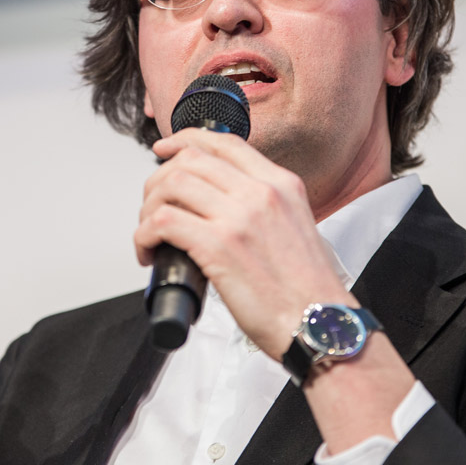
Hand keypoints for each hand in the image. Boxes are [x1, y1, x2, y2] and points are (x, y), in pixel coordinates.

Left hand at [134, 128, 350, 358]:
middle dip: (159, 180)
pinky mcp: (219, 246)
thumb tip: (220, 205)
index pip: (224, 142)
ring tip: (150, 234)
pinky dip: (143, 236)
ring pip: (170, 185)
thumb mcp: (296, 226)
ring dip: (148, 209)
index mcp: (281, 184)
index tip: (165, 150)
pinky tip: (149, 253)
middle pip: (190, 160)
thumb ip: (265, 207)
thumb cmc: (308, 290)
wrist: (321, 324)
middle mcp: (261, 193)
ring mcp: (239, 217)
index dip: (185, 140)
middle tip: (152, 207)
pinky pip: (162, 222)